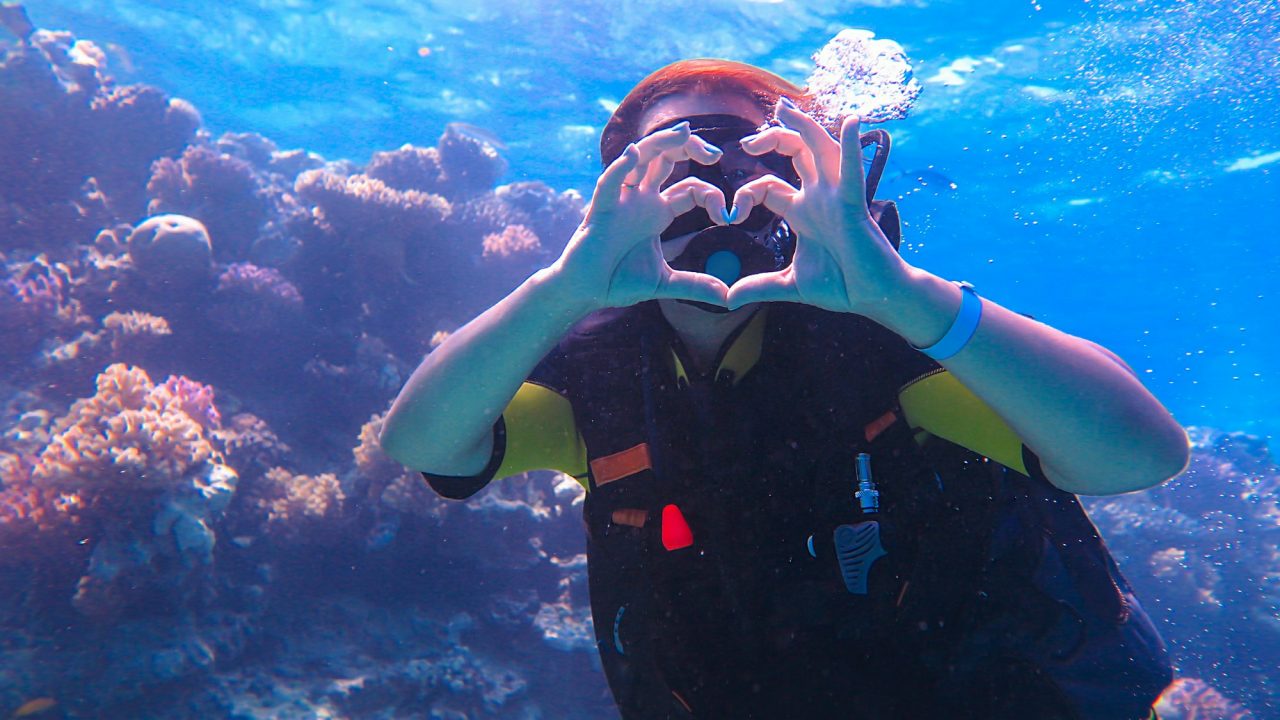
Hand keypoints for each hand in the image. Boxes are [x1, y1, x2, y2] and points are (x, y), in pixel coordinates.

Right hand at [552, 122, 730, 310]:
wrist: (586, 292)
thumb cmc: (618, 281)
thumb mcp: (665, 283)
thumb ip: (694, 285)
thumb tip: (727, 297)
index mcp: (658, 211)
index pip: (691, 188)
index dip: (711, 195)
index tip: (726, 216)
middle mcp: (641, 200)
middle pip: (666, 159)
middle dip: (689, 149)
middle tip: (714, 153)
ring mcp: (621, 201)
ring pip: (640, 160)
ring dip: (660, 144)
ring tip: (683, 134)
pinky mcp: (599, 211)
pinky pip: (609, 183)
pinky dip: (619, 167)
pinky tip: (633, 154)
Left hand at [724, 99, 910, 312]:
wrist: (874, 298)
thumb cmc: (841, 287)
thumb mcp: (790, 286)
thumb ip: (759, 287)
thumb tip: (727, 300)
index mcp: (802, 211)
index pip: (767, 186)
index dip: (745, 194)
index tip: (730, 215)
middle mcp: (819, 197)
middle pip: (796, 153)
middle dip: (774, 137)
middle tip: (748, 140)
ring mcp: (837, 198)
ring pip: (821, 150)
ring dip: (805, 127)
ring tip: (786, 109)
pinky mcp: (854, 206)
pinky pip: (852, 171)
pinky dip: (850, 146)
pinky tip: (850, 121)